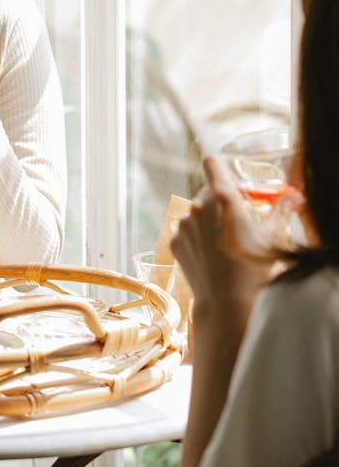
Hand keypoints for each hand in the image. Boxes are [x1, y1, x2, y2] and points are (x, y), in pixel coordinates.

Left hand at [171, 155, 278, 318]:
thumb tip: (292, 198)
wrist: (226, 303)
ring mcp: (183, 224)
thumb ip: (280, 212)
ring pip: (197, 212)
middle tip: (236, 221)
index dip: (220, 166)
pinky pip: (187, 231)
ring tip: (225, 243)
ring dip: (208, 220)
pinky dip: (197, 237)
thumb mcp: (271, 238)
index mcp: (223, 198)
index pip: (212, 163)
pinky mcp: (174, 241)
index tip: (228, 176)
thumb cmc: (253, 269)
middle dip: (221, 201)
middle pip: (207, 191)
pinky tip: (211, 255)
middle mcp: (198, 206)